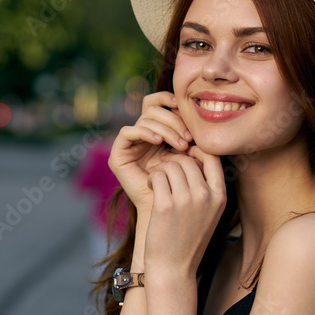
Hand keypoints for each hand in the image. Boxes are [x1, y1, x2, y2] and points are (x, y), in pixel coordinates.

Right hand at [108, 91, 191, 211]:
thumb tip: (197, 115)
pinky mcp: (117, 155)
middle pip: (153, 108)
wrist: (169, 214)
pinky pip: (127, 132)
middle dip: (174, 120)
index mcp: (158, 131)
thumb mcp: (191, 156)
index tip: (191, 114)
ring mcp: (129, 145)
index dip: (171, 101)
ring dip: (165, 128)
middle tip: (188, 138)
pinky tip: (157, 141)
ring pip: (144, 118)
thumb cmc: (185, 187)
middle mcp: (141, 135)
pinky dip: (144, 132)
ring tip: (180, 145)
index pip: (159, 102)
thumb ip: (192, 136)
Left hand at [144, 145, 225, 279]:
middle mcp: (206, 197)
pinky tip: (150, 186)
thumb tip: (195, 156)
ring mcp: (186, 201)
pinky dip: (152, 177)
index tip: (184, 156)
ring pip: (171, 165)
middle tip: (164, 170)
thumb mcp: (209, 213)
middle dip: (173, 160)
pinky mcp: (165, 206)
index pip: (213, 157)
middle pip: (188, 159)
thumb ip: (207, 187)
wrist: (174, 268)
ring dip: (160, 169)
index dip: (196, 150)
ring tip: (157, 180)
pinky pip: (157, 175)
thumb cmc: (188, 240)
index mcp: (220, 197)